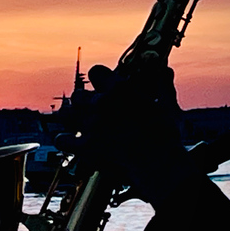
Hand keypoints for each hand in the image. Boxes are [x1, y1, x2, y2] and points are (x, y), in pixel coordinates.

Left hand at [55, 64, 198, 207]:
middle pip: (78, 95)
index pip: (96, 71)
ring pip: (67, 114)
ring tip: (80, 123)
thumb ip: (163, 85)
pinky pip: (62, 140)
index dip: (98, 78)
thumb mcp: (167, 106)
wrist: (157, 160)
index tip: (103, 84)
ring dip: (72, 118)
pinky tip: (68, 141)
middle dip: (84, 102)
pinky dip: (64, 141)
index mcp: (120, 89)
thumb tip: (165, 70)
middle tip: (93, 110)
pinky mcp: (86, 146)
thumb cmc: (165, 133)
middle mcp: (102, 104)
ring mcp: (92, 125)